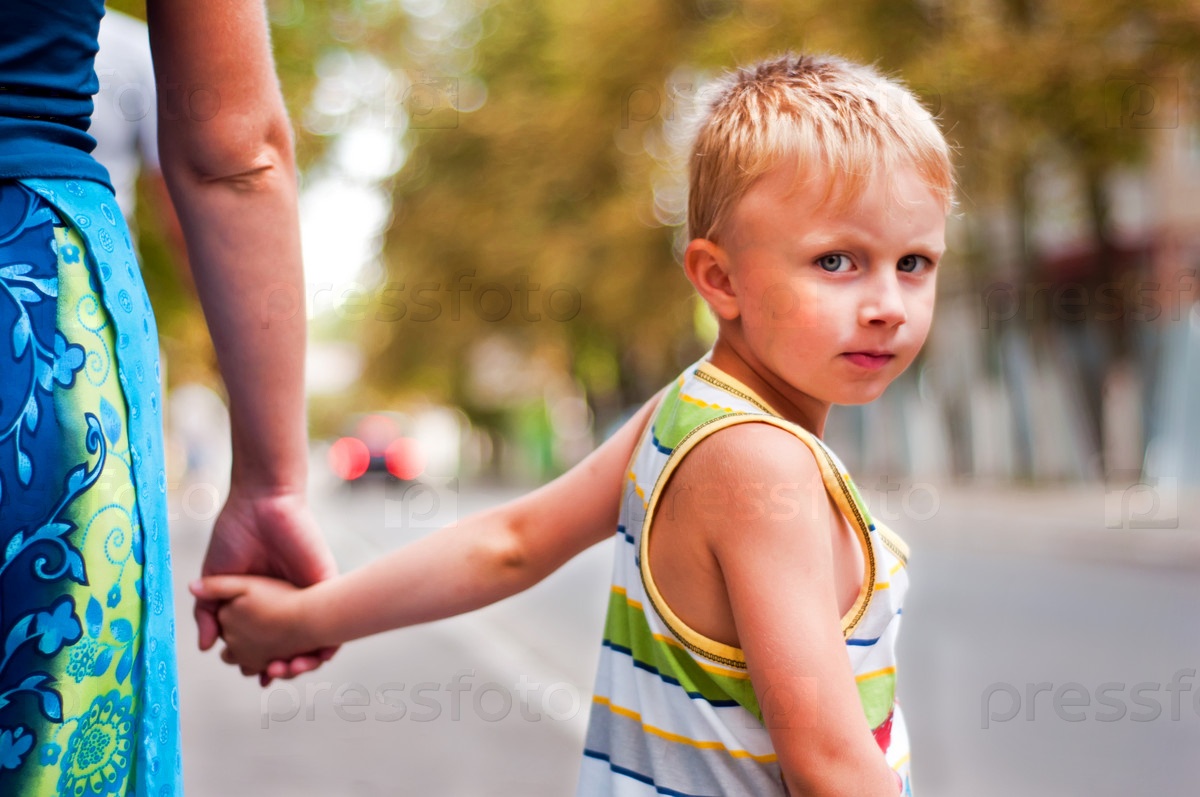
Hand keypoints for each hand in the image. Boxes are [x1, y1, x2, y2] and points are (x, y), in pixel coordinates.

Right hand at [194, 486, 338, 682]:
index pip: (268, 644)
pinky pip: (336, 621)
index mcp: (263, 603)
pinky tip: (310, 658)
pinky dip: (326, 644)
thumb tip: (206, 648)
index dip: (261, 663)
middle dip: (284, 669)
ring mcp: (309, 595)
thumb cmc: (235, 534)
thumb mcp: (214, 580)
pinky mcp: (325, 584)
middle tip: (268, 676)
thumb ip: (208, 614)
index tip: (251, 675)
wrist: (259, 503)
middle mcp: (288, 602)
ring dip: (306, 663)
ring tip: (286, 670)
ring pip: (317, 639)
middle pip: (294, 647)